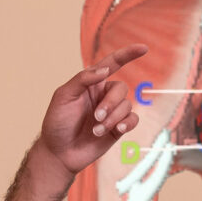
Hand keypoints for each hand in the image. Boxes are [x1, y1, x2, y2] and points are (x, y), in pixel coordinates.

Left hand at [35, 45, 147, 174]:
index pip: (112, 63)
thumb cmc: (57, 122)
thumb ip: (82, 79)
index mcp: (91, 83)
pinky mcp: (118, 128)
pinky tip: (117, 130)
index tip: (144, 48)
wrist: (59, 152)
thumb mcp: (64, 96)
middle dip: (111, 103)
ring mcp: (112, 112)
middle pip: (121, 89)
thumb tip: (105, 70)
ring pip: (126, 106)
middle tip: (96, 117)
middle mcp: (103, 95)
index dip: (128, 54)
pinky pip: (132, 119)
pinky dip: (126, 123)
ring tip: (96, 130)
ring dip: (113, 118)